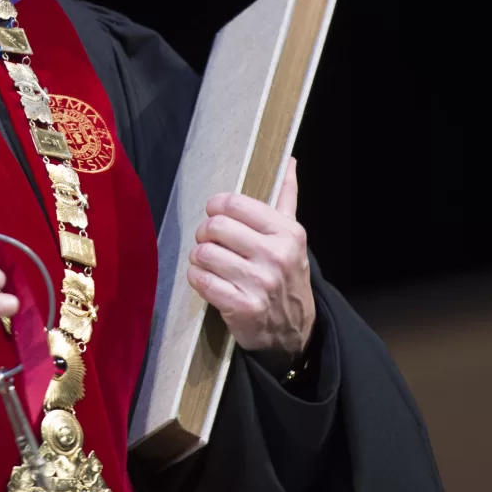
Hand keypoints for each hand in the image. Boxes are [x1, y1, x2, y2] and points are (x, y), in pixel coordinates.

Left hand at [187, 158, 313, 368]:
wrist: (295, 330)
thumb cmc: (286, 275)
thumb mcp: (292, 236)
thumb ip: (286, 197)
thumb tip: (289, 161)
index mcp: (288, 232)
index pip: (235, 204)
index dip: (216, 207)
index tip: (216, 215)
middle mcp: (276, 256)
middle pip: (215, 227)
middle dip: (205, 233)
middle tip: (210, 241)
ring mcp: (260, 283)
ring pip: (204, 253)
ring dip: (199, 258)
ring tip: (209, 263)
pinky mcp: (243, 307)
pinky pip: (201, 281)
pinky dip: (197, 278)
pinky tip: (207, 280)